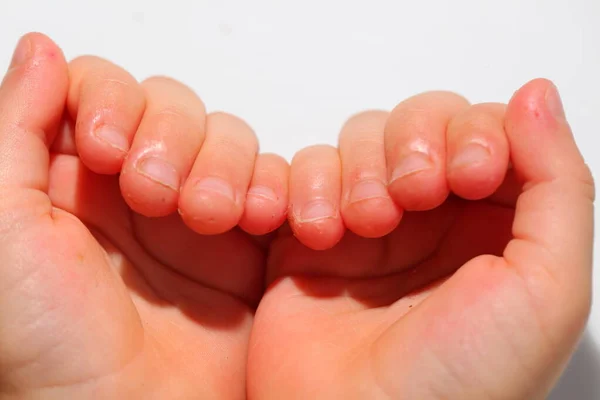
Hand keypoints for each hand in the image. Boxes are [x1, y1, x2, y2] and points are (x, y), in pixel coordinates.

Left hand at [0, 34, 288, 398]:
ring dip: (226, 164)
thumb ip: (13, 130)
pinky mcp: (243, 247)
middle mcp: (135, 193)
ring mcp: (193, 218)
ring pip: (226, 141)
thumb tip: (42, 51)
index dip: (115, 101)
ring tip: (213, 214)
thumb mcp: (4, 230)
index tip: (108, 146)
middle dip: (174, 138)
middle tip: (158, 195)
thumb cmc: (52, 349)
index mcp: (71, 181)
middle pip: (172, 110)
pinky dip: (273, 187)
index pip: (104, 93)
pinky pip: (271, 186)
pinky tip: (257, 217)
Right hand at [249, 82, 593, 397]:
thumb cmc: (457, 384)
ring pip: (363, 139)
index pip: (487, 130)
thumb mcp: (546, 291)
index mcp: (495, 227)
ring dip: (360, 168)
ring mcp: (371, 224)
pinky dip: (312, 186)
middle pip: (420, 123)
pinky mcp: (314, 233)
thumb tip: (535, 96)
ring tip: (363, 223)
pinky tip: (322, 233)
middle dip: (412, 144)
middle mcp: (433, 220)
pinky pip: (309, 170)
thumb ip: (558, 186)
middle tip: (409, 195)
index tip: (467, 173)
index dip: (473, 131)